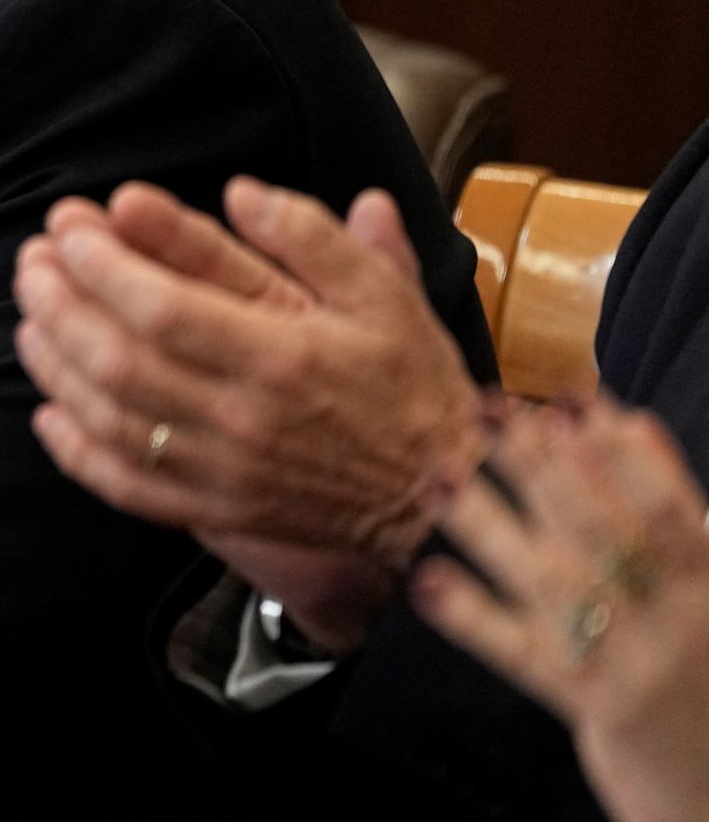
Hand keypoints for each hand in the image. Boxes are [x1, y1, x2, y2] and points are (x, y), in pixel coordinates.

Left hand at [13, 178, 486, 648]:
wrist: (448, 497)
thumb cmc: (410, 381)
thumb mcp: (384, 292)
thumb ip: (313, 236)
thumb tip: (240, 191)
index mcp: (284, 357)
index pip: (163, 308)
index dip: (101, 265)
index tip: (68, 225)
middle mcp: (244, 418)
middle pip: (118, 361)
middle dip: (59, 304)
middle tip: (31, 261)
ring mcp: (225, 472)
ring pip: (110, 421)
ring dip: (55, 365)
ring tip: (30, 315)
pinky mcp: (218, 509)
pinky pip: (128, 487)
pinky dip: (76, 453)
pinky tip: (48, 412)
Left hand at [415, 401, 708, 821]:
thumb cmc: (705, 667)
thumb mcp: (707, 588)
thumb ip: (673, 512)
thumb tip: (622, 420)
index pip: (664, 505)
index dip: (617, 450)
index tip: (567, 399)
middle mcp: (677, 619)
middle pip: (599, 528)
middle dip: (541, 465)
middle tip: (489, 410)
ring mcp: (634, 664)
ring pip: (553, 580)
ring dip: (490, 523)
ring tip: (438, 475)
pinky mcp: (595, 710)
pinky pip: (524, 656)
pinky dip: (476, 617)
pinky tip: (429, 582)